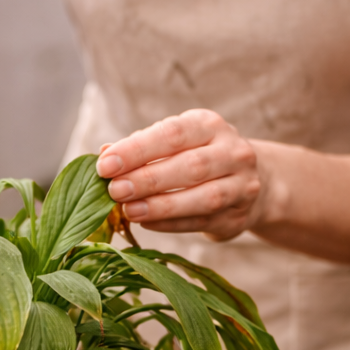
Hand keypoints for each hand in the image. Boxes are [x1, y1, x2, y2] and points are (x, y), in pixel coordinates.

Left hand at [95, 109, 268, 239]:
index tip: (105, 165)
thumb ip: (139, 149)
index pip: (173, 134)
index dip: (137, 150)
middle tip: (114, 191)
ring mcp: (242, 185)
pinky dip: (171, 224)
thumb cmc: (193, 158)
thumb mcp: (170, 145)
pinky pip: (202, 222)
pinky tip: (146, 224)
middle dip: (147, 179)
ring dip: (161, 206)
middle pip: (190, 166)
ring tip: (129, 211)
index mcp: (209, 125)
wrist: (247, 182)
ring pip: (203, 197)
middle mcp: (233, 152)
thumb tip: (103, 154)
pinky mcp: (239, 217)